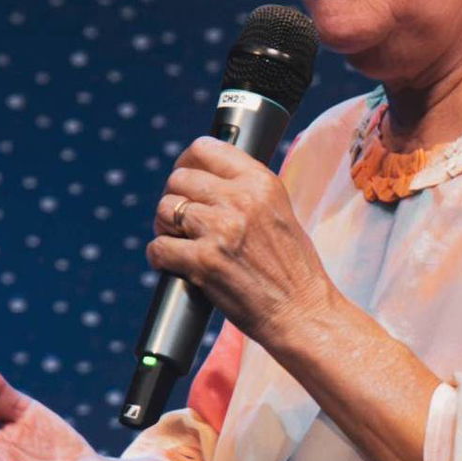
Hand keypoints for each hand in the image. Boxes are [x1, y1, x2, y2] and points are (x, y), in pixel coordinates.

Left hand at [148, 135, 334, 342]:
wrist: (302, 312)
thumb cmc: (291, 268)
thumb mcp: (278, 211)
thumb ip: (246, 190)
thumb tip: (205, 177)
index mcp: (260, 182)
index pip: (205, 148)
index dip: (186, 162)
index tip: (185, 177)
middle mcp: (241, 200)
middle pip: (178, 178)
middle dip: (174, 198)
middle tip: (179, 219)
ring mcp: (220, 230)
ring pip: (165, 209)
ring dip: (164, 226)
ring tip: (178, 241)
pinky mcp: (204, 262)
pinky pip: (159, 247)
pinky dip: (159, 256)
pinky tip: (171, 262)